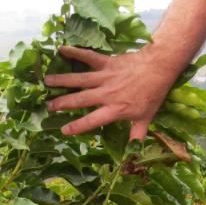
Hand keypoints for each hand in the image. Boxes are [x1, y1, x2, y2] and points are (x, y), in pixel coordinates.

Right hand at [44, 45, 176, 140]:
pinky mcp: (107, 63)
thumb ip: (136, 136)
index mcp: (114, 110)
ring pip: (80, 79)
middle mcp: (106, 94)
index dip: (77, 126)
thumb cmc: (152, 95)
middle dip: (62, 103)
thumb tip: (133, 155)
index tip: (63, 130)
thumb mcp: (145, 119)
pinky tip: (61, 49)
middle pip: (80, 99)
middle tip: (48, 106)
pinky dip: (75, 52)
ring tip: (46, 81)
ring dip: (62, 80)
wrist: (159, 69)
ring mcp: (105, 77)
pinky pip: (89, 57)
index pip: (92, 121)